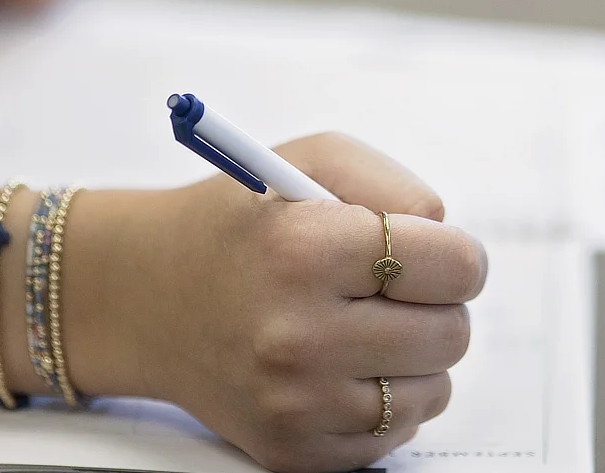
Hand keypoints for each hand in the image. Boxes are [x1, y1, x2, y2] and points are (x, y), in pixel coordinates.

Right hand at [79, 134, 489, 472]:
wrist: (148, 298)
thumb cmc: (241, 223)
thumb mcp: (311, 160)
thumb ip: (395, 184)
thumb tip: (448, 235)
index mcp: (304, 251)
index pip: (453, 266)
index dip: (456, 254)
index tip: (436, 253)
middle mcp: (297, 335)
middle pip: (451, 333)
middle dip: (438, 304)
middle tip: (396, 289)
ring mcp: (295, 404)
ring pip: (433, 390)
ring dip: (414, 356)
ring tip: (362, 325)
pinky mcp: (293, 450)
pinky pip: (394, 433)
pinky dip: (384, 400)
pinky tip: (341, 366)